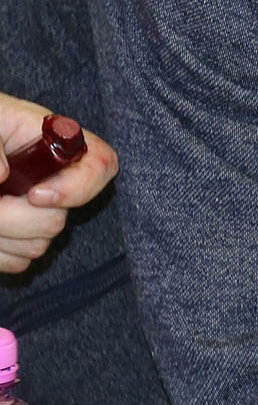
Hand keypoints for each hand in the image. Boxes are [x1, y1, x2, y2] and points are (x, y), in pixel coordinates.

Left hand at [0, 96, 118, 275]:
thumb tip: (2, 174)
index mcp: (54, 143)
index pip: (102, 166)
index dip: (77, 189)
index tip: (34, 195)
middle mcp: (55, 181)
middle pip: (59, 219)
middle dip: (15, 217)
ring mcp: (41, 213)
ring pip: (38, 245)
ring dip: (3, 234)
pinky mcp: (24, 239)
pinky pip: (19, 261)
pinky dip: (0, 251)